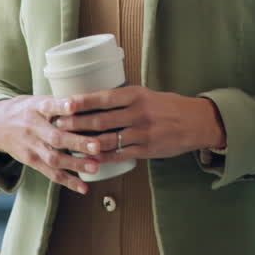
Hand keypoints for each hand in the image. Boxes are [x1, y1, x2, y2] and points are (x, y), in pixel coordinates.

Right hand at [0, 95, 101, 194]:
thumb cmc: (26, 109)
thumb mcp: (38, 99)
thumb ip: (60, 101)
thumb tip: (90, 100)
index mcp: (36, 108)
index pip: (49, 105)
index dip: (61, 105)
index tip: (73, 105)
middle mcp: (33, 128)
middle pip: (55, 137)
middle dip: (77, 142)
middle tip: (97, 146)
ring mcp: (31, 146)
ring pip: (54, 158)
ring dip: (75, 164)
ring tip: (94, 167)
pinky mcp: (31, 161)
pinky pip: (50, 173)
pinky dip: (68, 181)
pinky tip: (83, 187)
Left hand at [51, 86, 225, 160]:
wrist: (196, 122)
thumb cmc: (169, 106)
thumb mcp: (147, 95)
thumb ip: (124, 99)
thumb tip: (94, 101)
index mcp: (137, 95)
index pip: (104, 98)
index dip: (82, 102)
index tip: (64, 103)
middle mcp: (139, 113)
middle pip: (101, 120)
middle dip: (76, 123)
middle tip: (58, 124)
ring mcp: (142, 133)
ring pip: (106, 140)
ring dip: (84, 143)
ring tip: (67, 143)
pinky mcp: (146, 149)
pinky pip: (118, 155)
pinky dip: (101, 158)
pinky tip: (88, 159)